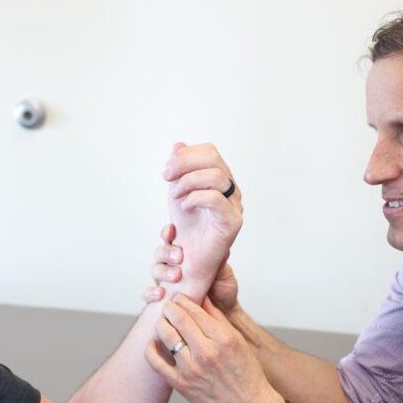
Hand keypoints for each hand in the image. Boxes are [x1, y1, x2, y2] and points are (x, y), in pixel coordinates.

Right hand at [143, 223, 240, 312]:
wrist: (223, 314)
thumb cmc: (223, 292)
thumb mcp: (225, 275)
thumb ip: (220, 263)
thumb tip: (222, 248)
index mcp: (188, 255)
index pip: (172, 239)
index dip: (168, 233)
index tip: (171, 230)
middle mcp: (175, 266)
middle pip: (160, 253)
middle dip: (166, 252)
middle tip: (179, 257)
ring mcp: (168, 282)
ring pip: (155, 270)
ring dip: (162, 271)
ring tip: (175, 276)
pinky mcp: (164, 298)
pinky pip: (149, 294)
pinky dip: (150, 293)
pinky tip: (159, 294)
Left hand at [145, 295, 283, 402]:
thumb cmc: (245, 371)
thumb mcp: (237, 339)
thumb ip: (217, 318)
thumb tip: (201, 297)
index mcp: (223, 339)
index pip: (194, 309)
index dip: (182, 299)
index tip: (179, 297)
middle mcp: (206, 353)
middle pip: (178, 319)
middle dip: (170, 308)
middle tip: (169, 306)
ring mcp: (192, 369)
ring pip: (166, 336)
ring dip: (162, 324)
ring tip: (164, 323)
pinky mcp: (181, 384)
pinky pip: (157, 363)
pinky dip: (151, 350)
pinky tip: (153, 343)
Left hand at [161, 142, 242, 297]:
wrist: (187, 257)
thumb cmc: (186, 226)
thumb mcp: (177, 191)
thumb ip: (179, 168)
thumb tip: (178, 145)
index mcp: (221, 180)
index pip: (210, 152)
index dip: (186, 155)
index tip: (166, 170)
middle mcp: (232, 190)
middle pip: (214, 159)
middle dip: (184, 164)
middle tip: (166, 177)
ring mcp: (235, 205)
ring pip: (216, 177)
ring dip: (188, 182)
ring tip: (175, 196)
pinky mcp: (233, 221)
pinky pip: (216, 199)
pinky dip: (195, 198)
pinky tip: (184, 207)